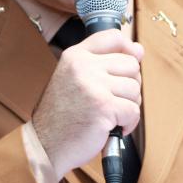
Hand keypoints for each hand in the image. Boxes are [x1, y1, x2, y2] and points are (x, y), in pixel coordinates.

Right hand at [32, 29, 143, 177]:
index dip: (129, 49)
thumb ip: (101, 63)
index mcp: (75, 56)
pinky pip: (133, 110)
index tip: (130, 62)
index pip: (113, 37)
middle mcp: (83, 66)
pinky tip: (112, 128)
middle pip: (131, 65)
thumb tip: (138, 51)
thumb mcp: (73, 78)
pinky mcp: (103, 107)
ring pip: (135, 88)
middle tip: (113, 101)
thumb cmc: (62, 116)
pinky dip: (128, 123)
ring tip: (110, 115)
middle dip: (129, 86)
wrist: (45, 145)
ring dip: (128, 106)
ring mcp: (93, 86)